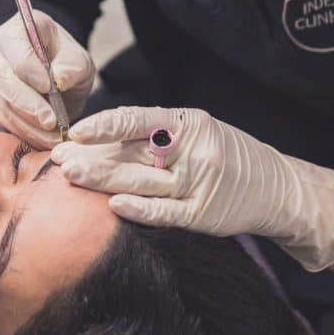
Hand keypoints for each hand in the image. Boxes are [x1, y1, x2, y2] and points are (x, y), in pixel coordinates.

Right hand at [0, 11, 94, 148]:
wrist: (57, 75)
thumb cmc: (66, 62)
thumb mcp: (79, 59)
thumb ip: (74, 65)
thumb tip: (60, 78)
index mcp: (18, 30)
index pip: (15, 48)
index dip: (29, 69)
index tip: (49, 87)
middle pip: (2, 78)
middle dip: (27, 104)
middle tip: (51, 121)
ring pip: (0, 102)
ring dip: (26, 123)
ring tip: (52, 136)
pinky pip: (0, 118)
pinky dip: (22, 131)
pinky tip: (42, 138)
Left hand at [51, 105, 333, 271]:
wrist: (275, 186)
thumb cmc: (224, 154)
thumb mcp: (194, 131)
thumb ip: (153, 135)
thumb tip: (96, 139)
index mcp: (188, 122)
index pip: (138, 119)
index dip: (104, 125)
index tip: (75, 131)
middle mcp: (193, 150)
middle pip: (133, 153)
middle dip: (92, 155)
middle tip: (58, 157)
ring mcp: (199, 184)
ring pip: (142, 182)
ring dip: (103, 180)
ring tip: (71, 177)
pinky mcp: (203, 215)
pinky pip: (165, 213)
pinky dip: (139, 209)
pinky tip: (113, 206)